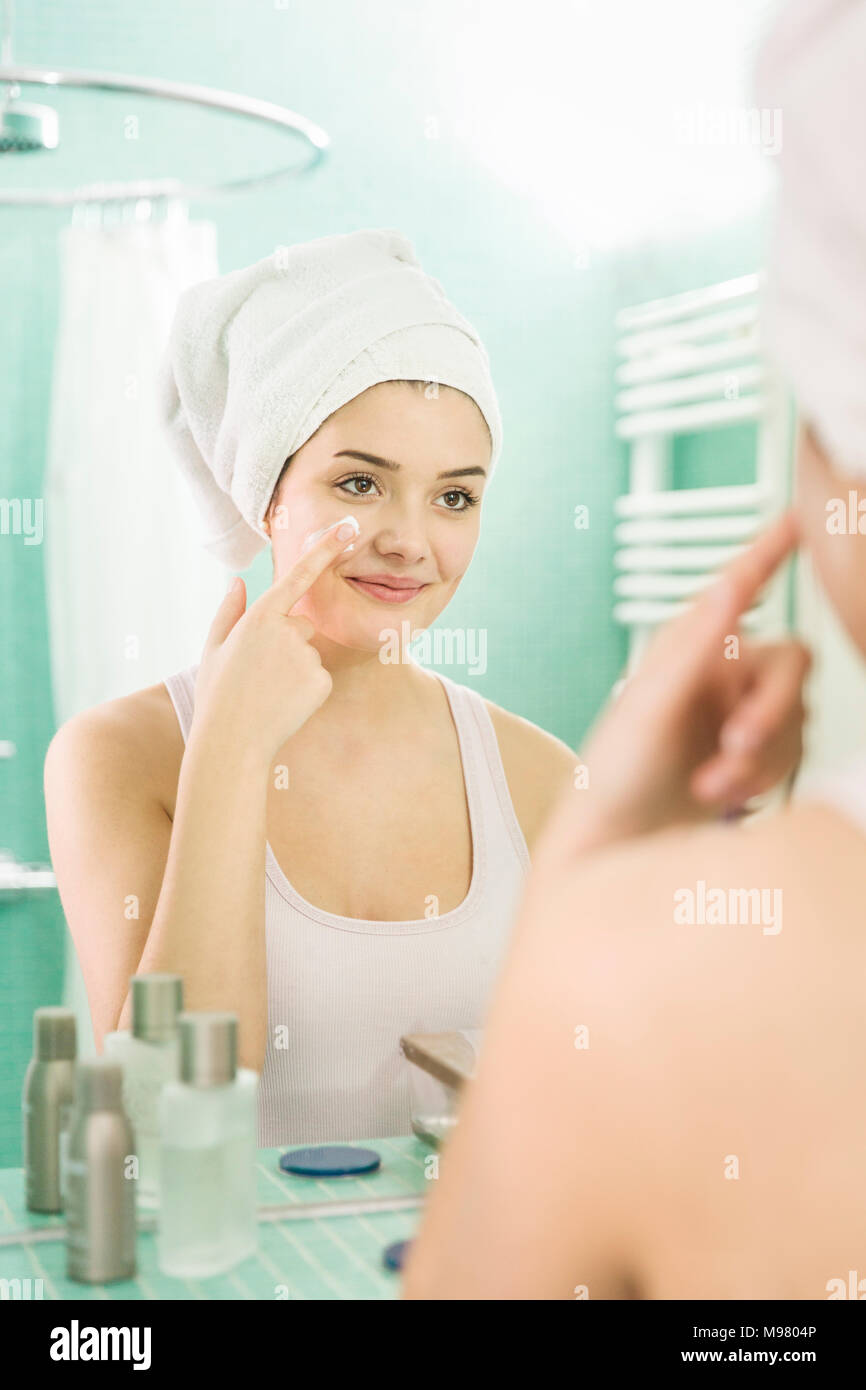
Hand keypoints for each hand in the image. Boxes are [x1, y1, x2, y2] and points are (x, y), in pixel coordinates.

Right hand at [190, 518, 357, 762]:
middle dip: (286, 644)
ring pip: (309, 654)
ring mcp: (307, 657)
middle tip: (258, 674)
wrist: (232, 741)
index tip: (348, 529)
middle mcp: (288, 631)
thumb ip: (229, 611)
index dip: (325, 550)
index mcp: (260, 617)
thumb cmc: (217, 694)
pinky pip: (318, 678)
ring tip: (267, 691)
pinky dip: (305, 690)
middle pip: (301, 626)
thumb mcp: (213, 648)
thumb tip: (238, 580)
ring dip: (294, 669)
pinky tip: (284, 703)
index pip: (299, 575)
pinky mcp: (322, 681)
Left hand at [539, 510, 806, 860]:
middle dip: (771, 713)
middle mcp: (719, 677)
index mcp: (688, 651)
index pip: (740, 589)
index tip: (799, 517)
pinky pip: (792, 756)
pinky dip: (763, 778)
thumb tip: (727, 589)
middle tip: (736, 747)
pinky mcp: (752, 760)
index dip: (770, 553)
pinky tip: (723, 797)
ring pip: (797, 719)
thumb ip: (695, 650)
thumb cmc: (611, 780)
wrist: (613, 852)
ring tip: (711, 788)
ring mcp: (738, 718)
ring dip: (761, 758)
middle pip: (791, 667)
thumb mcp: (648, 709)